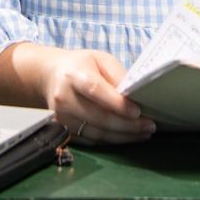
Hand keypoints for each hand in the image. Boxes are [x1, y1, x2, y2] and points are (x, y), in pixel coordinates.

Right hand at [39, 48, 155, 144]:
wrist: (50, 76)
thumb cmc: (81, 66)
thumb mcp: (101, 60)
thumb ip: (118, 76)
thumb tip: (136, 95)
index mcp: (74, 76)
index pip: (96, 91)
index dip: (117, 104)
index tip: (138, 111)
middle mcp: (65, 98)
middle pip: (99, 117)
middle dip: (127, 125)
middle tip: (149, 125)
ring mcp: (62, 118)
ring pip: (97, 133)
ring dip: (123, 136)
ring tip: (144, 133)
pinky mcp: (64, 130)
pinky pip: (92, 140)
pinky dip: (112, 140)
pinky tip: (127, 136)